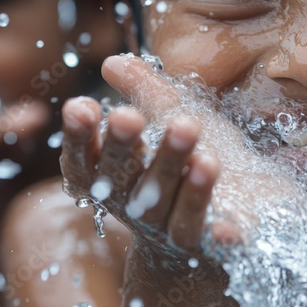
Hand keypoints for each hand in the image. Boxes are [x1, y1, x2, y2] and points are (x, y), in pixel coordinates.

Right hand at [60, 55, 301, 252]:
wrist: (226, 226)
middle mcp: (137, 208)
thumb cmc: (192, 165)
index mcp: (119, 180)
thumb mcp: (170, 122)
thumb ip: (144, 93)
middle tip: (127, 116)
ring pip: (166, 203)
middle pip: (122, 179)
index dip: (80, 139)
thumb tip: (113, 61)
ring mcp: (171, 229)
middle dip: (124, 148)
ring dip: (173, 168)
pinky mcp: (212, 244)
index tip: (80, 106)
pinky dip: (217, 232)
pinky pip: (211, 239)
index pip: (86, 163)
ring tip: (187, 128)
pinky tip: (224, 226)